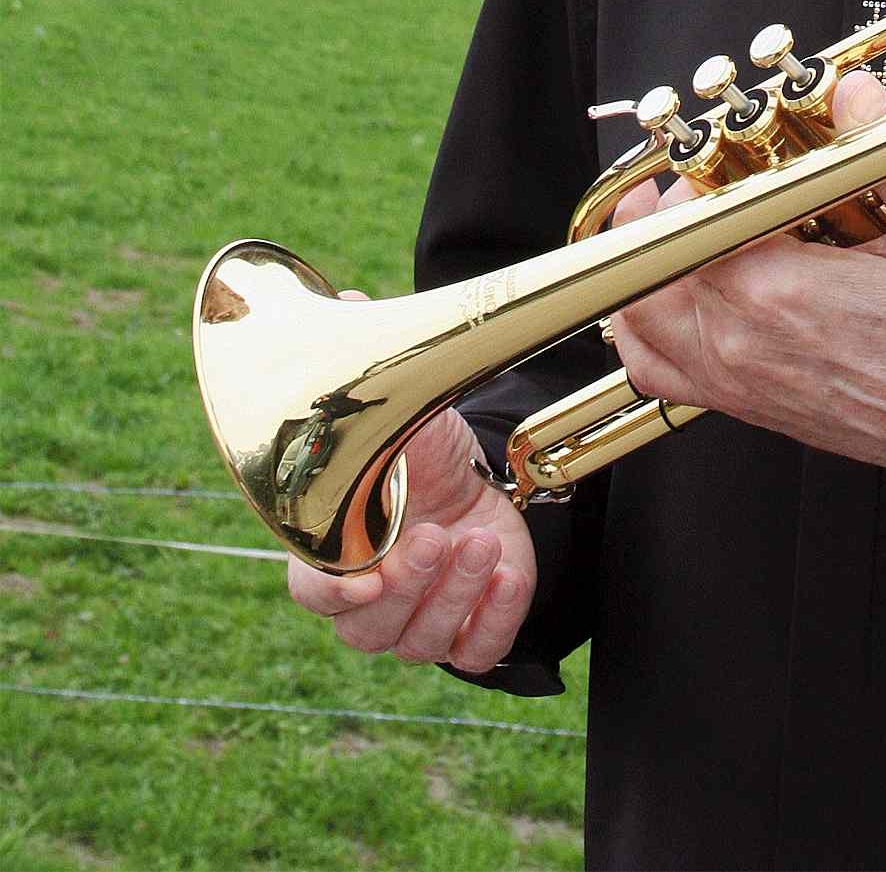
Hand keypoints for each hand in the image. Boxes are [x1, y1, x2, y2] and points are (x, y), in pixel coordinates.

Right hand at [285, 305, 536, 671]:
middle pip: (368, 626)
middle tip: (436, 537)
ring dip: (453, 594)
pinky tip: (507, 575)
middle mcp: (370, 597)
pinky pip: (476, 652)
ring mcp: (419, 621)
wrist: (478, 477)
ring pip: (421, 641)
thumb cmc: (423, 451)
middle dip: (407, 587)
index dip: (331, 591)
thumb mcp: (404, 408)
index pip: (311, 591)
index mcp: (333, 552)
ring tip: (480, 541)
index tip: (365, 574)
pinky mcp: (469, 630)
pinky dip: (491, 619)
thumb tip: (349, 299)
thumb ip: (371, 374)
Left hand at [608, 70, 885, 491]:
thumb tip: (852, 90)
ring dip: (647, 262)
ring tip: (679, 221)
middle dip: (670, 209)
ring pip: (640, 314)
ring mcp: (733, 378)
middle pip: (653, 261)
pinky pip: (655, 371)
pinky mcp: (740, 404)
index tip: (725, 152)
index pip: (689, 218)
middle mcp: (739, 339)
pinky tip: (671, 294)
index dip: (695, 174)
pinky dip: (644, 329)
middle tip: (707, 177)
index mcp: (779, 289)